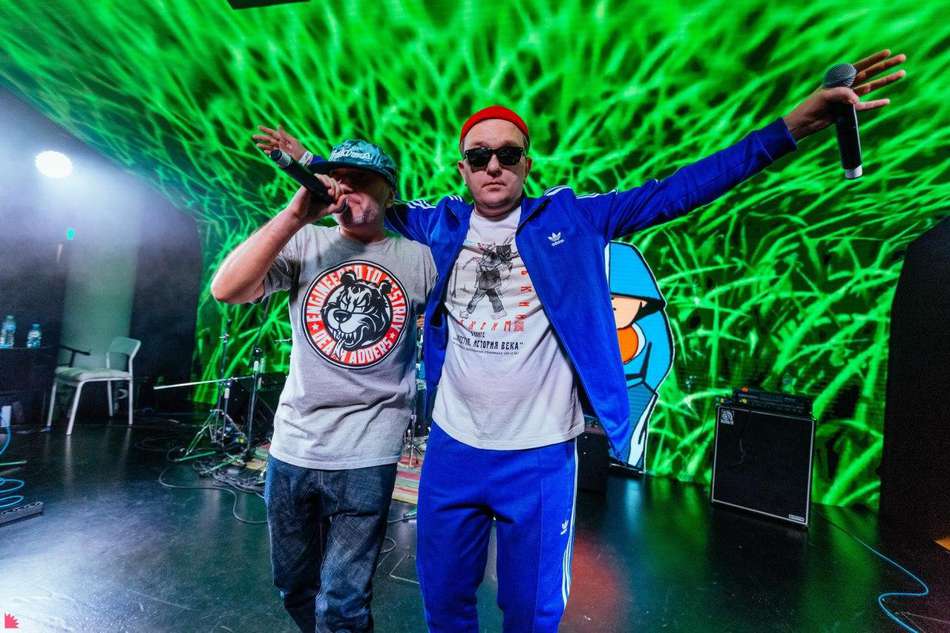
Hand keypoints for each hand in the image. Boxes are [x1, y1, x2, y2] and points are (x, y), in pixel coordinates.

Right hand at [253, 124, 305, 160]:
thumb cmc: (300, 150)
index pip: (272, 133)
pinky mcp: (280, 157)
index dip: (266, 130)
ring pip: (270, 147)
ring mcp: (280, 150)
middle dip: (261, 138)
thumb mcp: (293, 141)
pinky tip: (265, 151)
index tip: (259, 127)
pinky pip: (273, 154)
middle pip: (269, 140)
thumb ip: (284, 134)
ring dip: (263, 146)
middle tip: (254, 136)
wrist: (304, 160)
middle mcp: (280, 144)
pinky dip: (269, 153)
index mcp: (283, 138)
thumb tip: (278, 126)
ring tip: (257, 145)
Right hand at [284, 175, 352, 223]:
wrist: (299, 217)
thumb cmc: (313, 213)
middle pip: (332, 180)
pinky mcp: (308, 183)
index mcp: (324, 191)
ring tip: (332, 194)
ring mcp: (313, 184)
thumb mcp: (329, 210)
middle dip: (337, 188)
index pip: (335, 185)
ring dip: (332, 184)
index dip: (340, 190)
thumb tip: (345, 196)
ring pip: (326, 177)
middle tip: (335, 197)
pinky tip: (328, 188)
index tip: (339, 199)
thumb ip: (339, 205)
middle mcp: (319, 186)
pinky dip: (324, 180)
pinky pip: (318, 176)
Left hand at [783, 50, 905, 140]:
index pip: (860, 66)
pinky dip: (876, 104)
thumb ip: (842, 94)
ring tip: (902, 74)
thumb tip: (858, 100)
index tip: (887, 52)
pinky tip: (887, 101)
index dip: (874, 59)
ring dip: (886, 81)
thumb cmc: (812, 106)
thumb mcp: (825, 97)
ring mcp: (849, 98)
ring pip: (872, 88)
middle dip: (886, 66)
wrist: (805, 122)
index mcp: (840, 79)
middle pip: (871, 74)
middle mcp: (847, 86)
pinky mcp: (849, 111)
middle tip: (902, 58)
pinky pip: (866, 106)